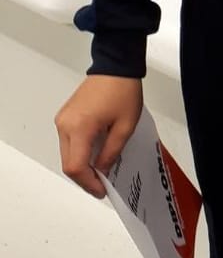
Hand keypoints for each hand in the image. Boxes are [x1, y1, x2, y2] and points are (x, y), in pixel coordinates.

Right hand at [55, 75, 143, 198]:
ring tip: (101, 172)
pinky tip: (95, 156)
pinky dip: (80, 152)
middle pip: (68, 163)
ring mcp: (62, 120)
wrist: (115, 67)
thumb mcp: (125, 127)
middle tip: (102, 185)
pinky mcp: (65, 116)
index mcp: (79, 128)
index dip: (88, 183)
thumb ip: (112, 152)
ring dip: (81, 165)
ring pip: (66, 154)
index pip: (76, 167)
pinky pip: (68, 142)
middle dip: (84, 178)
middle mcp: (65, 125)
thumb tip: (102, 170)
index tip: (102, 190)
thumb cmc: (123, 92)